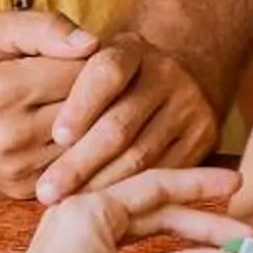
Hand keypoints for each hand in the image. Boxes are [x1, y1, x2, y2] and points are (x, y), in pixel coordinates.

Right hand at [0, 11, 99, 198]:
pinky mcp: (21, 189)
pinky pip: (73, 166)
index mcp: (2, 91)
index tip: (91, 52)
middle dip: (100, 91)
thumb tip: (91, 44)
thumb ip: (46, 28)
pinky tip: (72, 128)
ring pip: (88, 142)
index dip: (94, 59)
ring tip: (83, 99)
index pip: (83, 73)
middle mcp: (9, 136)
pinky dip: (80, 148)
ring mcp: (15, 168)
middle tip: (96, 76)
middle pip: (91, 111)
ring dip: (95, 122)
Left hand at [0, 167, 252, 252]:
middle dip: (201, 220)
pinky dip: (159, 249)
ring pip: (142, 226)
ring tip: (222, 244)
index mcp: (89, 208)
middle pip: (154, 207)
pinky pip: (127, 242)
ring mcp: (77, 234)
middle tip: (242, 229)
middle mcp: (82, 211)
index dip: (201, 187)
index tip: (237, 186)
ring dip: (183, 236)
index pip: (157, 186)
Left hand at [42, 29, 223, 204]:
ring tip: (66, 204)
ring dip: (100, 184)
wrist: (166, 81)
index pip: (108, 72)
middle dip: (80, 162)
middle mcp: (167, 73)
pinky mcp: (205, 136)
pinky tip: (100, 205)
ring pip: (141, 155)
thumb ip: (60, 71)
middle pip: (121, 123)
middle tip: (47, 190)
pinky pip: (163, 172)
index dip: (82, 106)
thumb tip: (49, 125)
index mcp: (132, 48)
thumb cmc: (104, 81)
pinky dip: (128, 191)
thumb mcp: (83, 60)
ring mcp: (189, 105)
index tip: (57, 137)